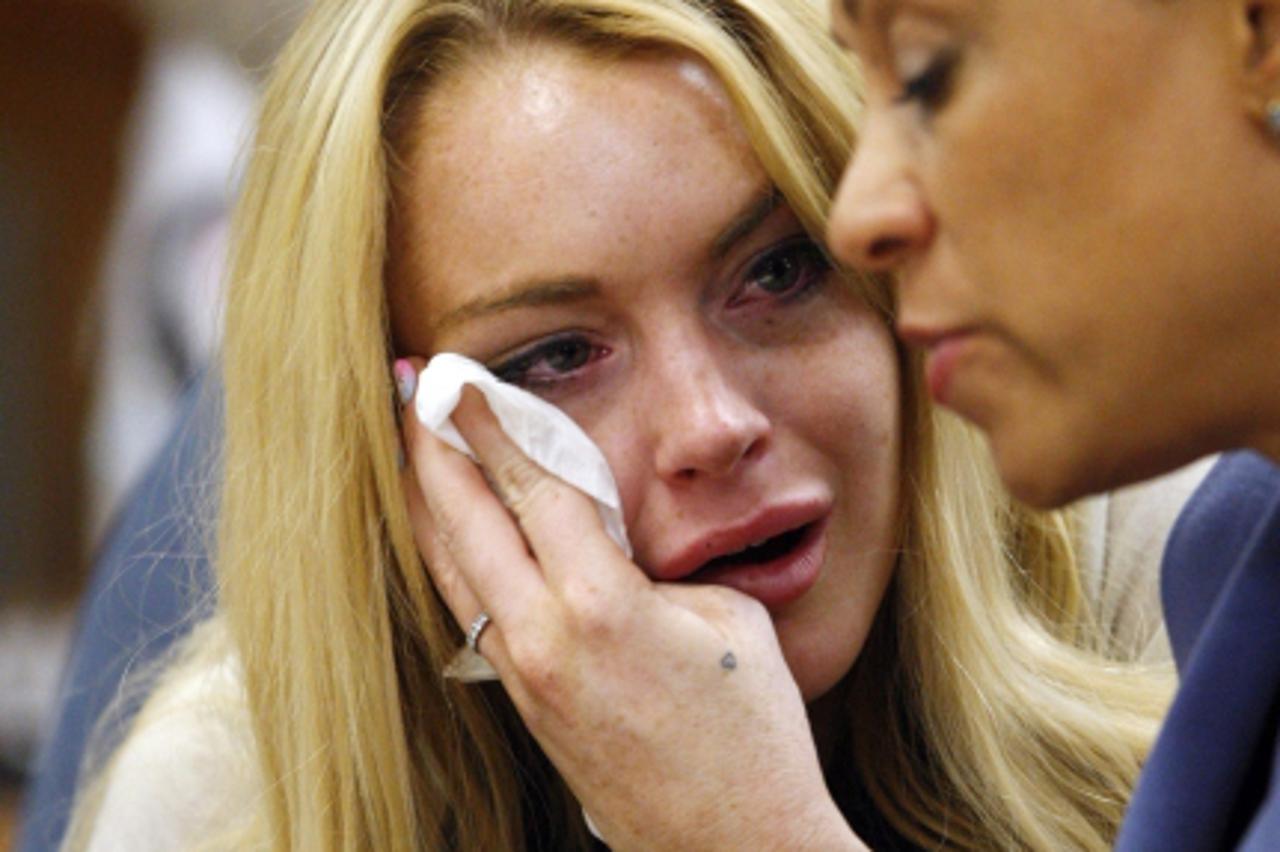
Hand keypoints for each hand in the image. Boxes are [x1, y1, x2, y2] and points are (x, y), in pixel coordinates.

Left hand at [398, 367, 865, 850]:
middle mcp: (542, 639)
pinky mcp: (522, 705)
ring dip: (425, 498)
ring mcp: (524, 678)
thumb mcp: (725, 619)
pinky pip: (467, 609)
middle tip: (407, 384)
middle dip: (429, 443)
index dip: (489, 421)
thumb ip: (658, 566)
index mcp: (600, 606)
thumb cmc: (751, 733)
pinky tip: (446, 530)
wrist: (731, 846)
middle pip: (463, 520)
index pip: (531, 486)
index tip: (454, 374)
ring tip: (409, 445)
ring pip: (450, 568)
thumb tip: (613, 542)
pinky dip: (447, 554)